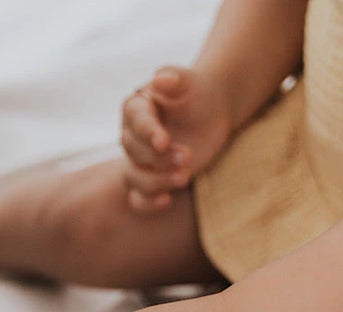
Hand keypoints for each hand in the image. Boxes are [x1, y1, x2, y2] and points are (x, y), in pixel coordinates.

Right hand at [120, 66, 232, 213]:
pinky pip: (138, 199)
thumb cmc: (199, 93)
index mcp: (135, 109)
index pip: (135, 122)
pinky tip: (166, 200)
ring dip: (157, 181)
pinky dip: (148, 203)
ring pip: (133, 177)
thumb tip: (160, 78)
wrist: (211, 112)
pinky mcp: (151, 180)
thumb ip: (174, 77)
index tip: (164, 141)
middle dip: (159, 158)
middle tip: (188, 156)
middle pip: (134, 153)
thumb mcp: (189, 81)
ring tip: (185, 176)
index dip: (147, 133)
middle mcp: (132, 137)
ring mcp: (139, 161)